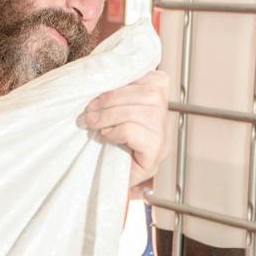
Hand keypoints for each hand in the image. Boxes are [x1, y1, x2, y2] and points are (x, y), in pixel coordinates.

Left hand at [82, 69, 167, 193]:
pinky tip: (108, 137)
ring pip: (139, 112)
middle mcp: (165, 117)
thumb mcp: (112, 110)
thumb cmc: (111, 142)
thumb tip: (99, 76)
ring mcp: (163, 136)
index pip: (153, 79)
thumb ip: (114, 93)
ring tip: (94, 123)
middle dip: (112, 99)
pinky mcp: (155, 152)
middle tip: (90, 110)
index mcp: (159, 101)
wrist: (111, 179)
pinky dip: (116, 132)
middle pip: (148, 94)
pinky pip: (134, 131)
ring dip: (109, 116)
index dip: (128, 79)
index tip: (103, 88)